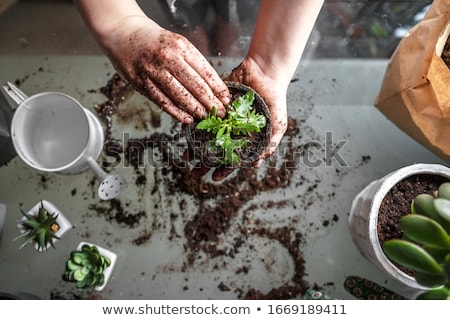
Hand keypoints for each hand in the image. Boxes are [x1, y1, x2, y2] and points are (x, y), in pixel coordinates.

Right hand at [101, 15, 229, 123]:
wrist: (123, 33)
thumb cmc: (154, 40)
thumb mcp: (177, 43)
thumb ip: (192, 62)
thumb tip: (212, 87)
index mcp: (182, 47)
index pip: (206, 72)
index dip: (218, 89)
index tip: (226, 99)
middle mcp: (168, 58)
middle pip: (196, 86)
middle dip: (211, 102)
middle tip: (221, 113)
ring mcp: (154, 72)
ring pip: (180, 96)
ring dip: (196, 109)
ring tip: (206, 117)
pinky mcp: (143, 83)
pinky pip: (163, 102)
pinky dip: (177, 112)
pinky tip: (187, 118)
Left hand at [190, 56, 287, 181]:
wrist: (266, 72)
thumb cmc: (275, 99)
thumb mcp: (278, 124)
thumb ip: (270, 144)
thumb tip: (256, 164)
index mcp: (245, 139)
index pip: (233, 159)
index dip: (224, 169)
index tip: (214, 177)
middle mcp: (231, 131)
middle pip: (216, 151)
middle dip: (205, 162)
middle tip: (194, 171)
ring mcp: (222, 119)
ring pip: (206, 136)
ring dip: (195, 146)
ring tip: (186, 155)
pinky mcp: (214, 105)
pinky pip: (202, 115)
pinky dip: (193, 123)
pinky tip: (186, 130)